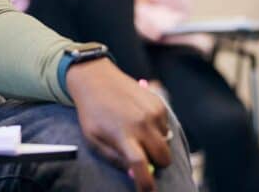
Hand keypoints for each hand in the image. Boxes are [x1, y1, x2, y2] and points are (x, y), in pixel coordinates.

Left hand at [67, 59, 172, 191]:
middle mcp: (141, 124)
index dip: (146, 184)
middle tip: (141, 156)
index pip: (141, 166)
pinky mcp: (159, 103)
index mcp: (122, 135)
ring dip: (156, 144)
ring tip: (136, 132)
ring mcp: (152, 112)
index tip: (147, 191)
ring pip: (166, 142)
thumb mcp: (94, 140)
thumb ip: (115, 158)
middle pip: (163, 157)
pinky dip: (157, 129)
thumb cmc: (92, 113)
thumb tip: (135, 174)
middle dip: (156, 164)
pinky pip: (166, 127)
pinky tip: (140, 119)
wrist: (95, 79)